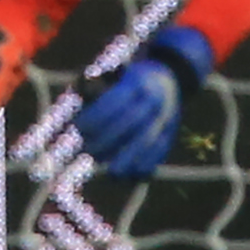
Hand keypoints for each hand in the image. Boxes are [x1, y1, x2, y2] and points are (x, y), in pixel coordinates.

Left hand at [75, 26, 213, 177]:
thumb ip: (92, 84)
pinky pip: (162, 150)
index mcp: (136, 82)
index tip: (77, 128)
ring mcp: (166, 116)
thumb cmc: (128, 77)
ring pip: (149, 140)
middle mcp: (154, 100)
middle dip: (109, 139)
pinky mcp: (172, 131)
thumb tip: (77, 98)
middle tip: (88, 151)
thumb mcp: (110, 73)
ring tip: (111, 174)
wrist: (169, 78)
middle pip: (132, 122)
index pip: (115, 102)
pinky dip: (148, 165)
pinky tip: (132, 177)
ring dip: (129, 159)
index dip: (95, 116)